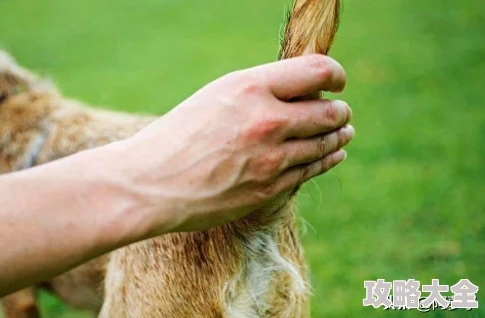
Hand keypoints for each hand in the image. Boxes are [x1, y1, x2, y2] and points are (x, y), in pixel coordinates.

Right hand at [116, 54, 353, 232]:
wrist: (150, 184)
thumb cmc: (178, 135)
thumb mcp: (217, 96)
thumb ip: (260, 90)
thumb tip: (303, 90)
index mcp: (250, 88)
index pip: (318, 71)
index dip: (335, 75)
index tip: (336, 81)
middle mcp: (267, 121)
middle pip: (330, 112)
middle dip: (339, 110)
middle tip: (341, 111)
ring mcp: (271, 160)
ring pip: (326, 143)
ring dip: (339, 136)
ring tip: (345, 132)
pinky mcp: (269, 190)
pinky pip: (312, 170)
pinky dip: (328, 159)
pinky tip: (333, 155)